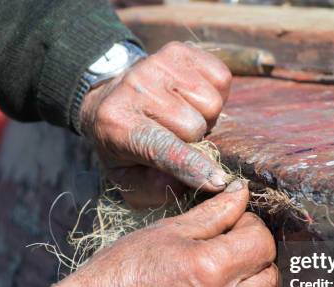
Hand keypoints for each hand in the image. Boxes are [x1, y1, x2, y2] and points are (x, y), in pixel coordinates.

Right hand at [39, 180, 278, 286]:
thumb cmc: (123, 270)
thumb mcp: (167, 231)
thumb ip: (213, 213)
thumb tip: (242, 193)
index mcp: (209, 266)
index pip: (262, 242)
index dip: (252, 226)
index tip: (235, 225)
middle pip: (271, 274)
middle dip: (258, 254)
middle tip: (234, 247)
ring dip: (259, 284)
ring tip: (234, 274)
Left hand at [80, 41, 232, 208]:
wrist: (111, 96)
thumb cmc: (124, 145)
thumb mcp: (127, 178)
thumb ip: (154, 190)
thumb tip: (192, 182)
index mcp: (117, 126)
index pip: (162, 148)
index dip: (192, 166)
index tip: (216, 181)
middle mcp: (134, 88)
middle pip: (194, 127)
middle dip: (195, 140)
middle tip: (177, 137)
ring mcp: (157, 64)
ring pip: (211, 104)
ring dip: (204, 116)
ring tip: (182, 116)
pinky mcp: (179, 49)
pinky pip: (221, 78)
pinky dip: (214, 93)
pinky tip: (190, 97)